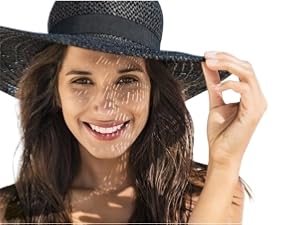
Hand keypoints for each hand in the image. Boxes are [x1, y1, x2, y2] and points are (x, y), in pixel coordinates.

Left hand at [201, 51, 266, 167]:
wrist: (221, 154)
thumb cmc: (220, 132)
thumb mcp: (215, 101)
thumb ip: (213, 82)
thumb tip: (207, 64)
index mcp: (250, 94)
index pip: (242, 68)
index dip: (226, 58)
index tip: (207, 55)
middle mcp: (257, 97)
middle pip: (246, 66)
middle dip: (225, 58)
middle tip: (207, 56)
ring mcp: (257, 104)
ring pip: (247, 73)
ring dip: (227, 66)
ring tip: (209, 64)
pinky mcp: (253, 112)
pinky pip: (245, 89)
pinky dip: (229, 85)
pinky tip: (217, 89)